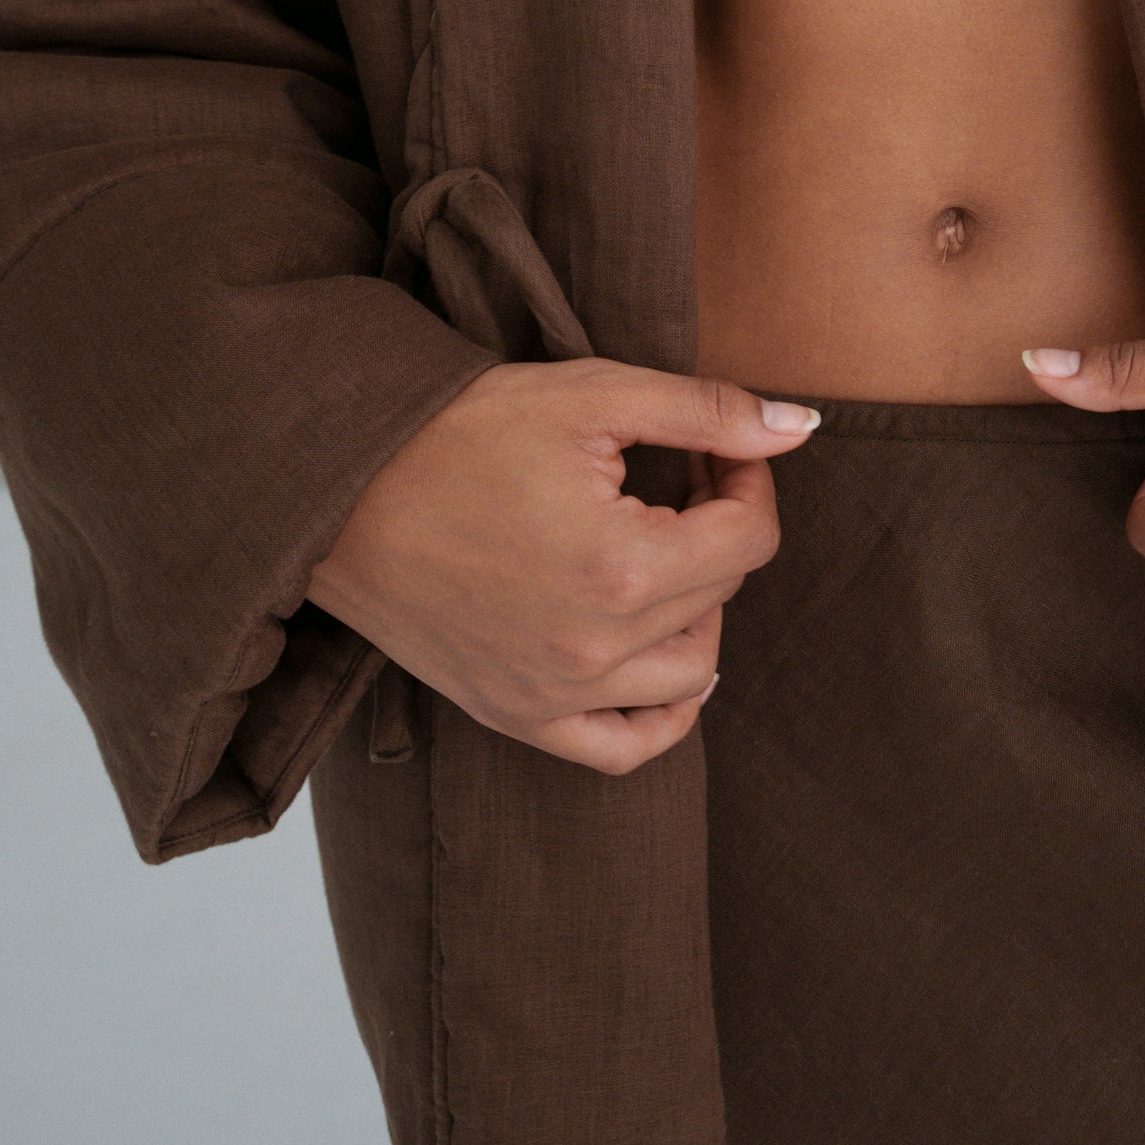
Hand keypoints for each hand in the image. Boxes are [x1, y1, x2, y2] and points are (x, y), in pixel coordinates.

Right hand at [305, 359, 820, 772]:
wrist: (340, 488)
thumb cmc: (460, 431)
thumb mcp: (593, 396)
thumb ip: (707, 411)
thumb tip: (804, 427)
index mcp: (622, 569)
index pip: (749, 538)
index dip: (749, 477)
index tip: (718, 442)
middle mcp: (594, 651)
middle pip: (719, 594)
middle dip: (718, 523)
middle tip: (682, 470)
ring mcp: (553, 696)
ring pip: (688, 674)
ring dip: (699, 609)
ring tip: (664, 549)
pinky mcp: (516, 715)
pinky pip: (624, 748)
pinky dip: (665, 713)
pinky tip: (669, 658)